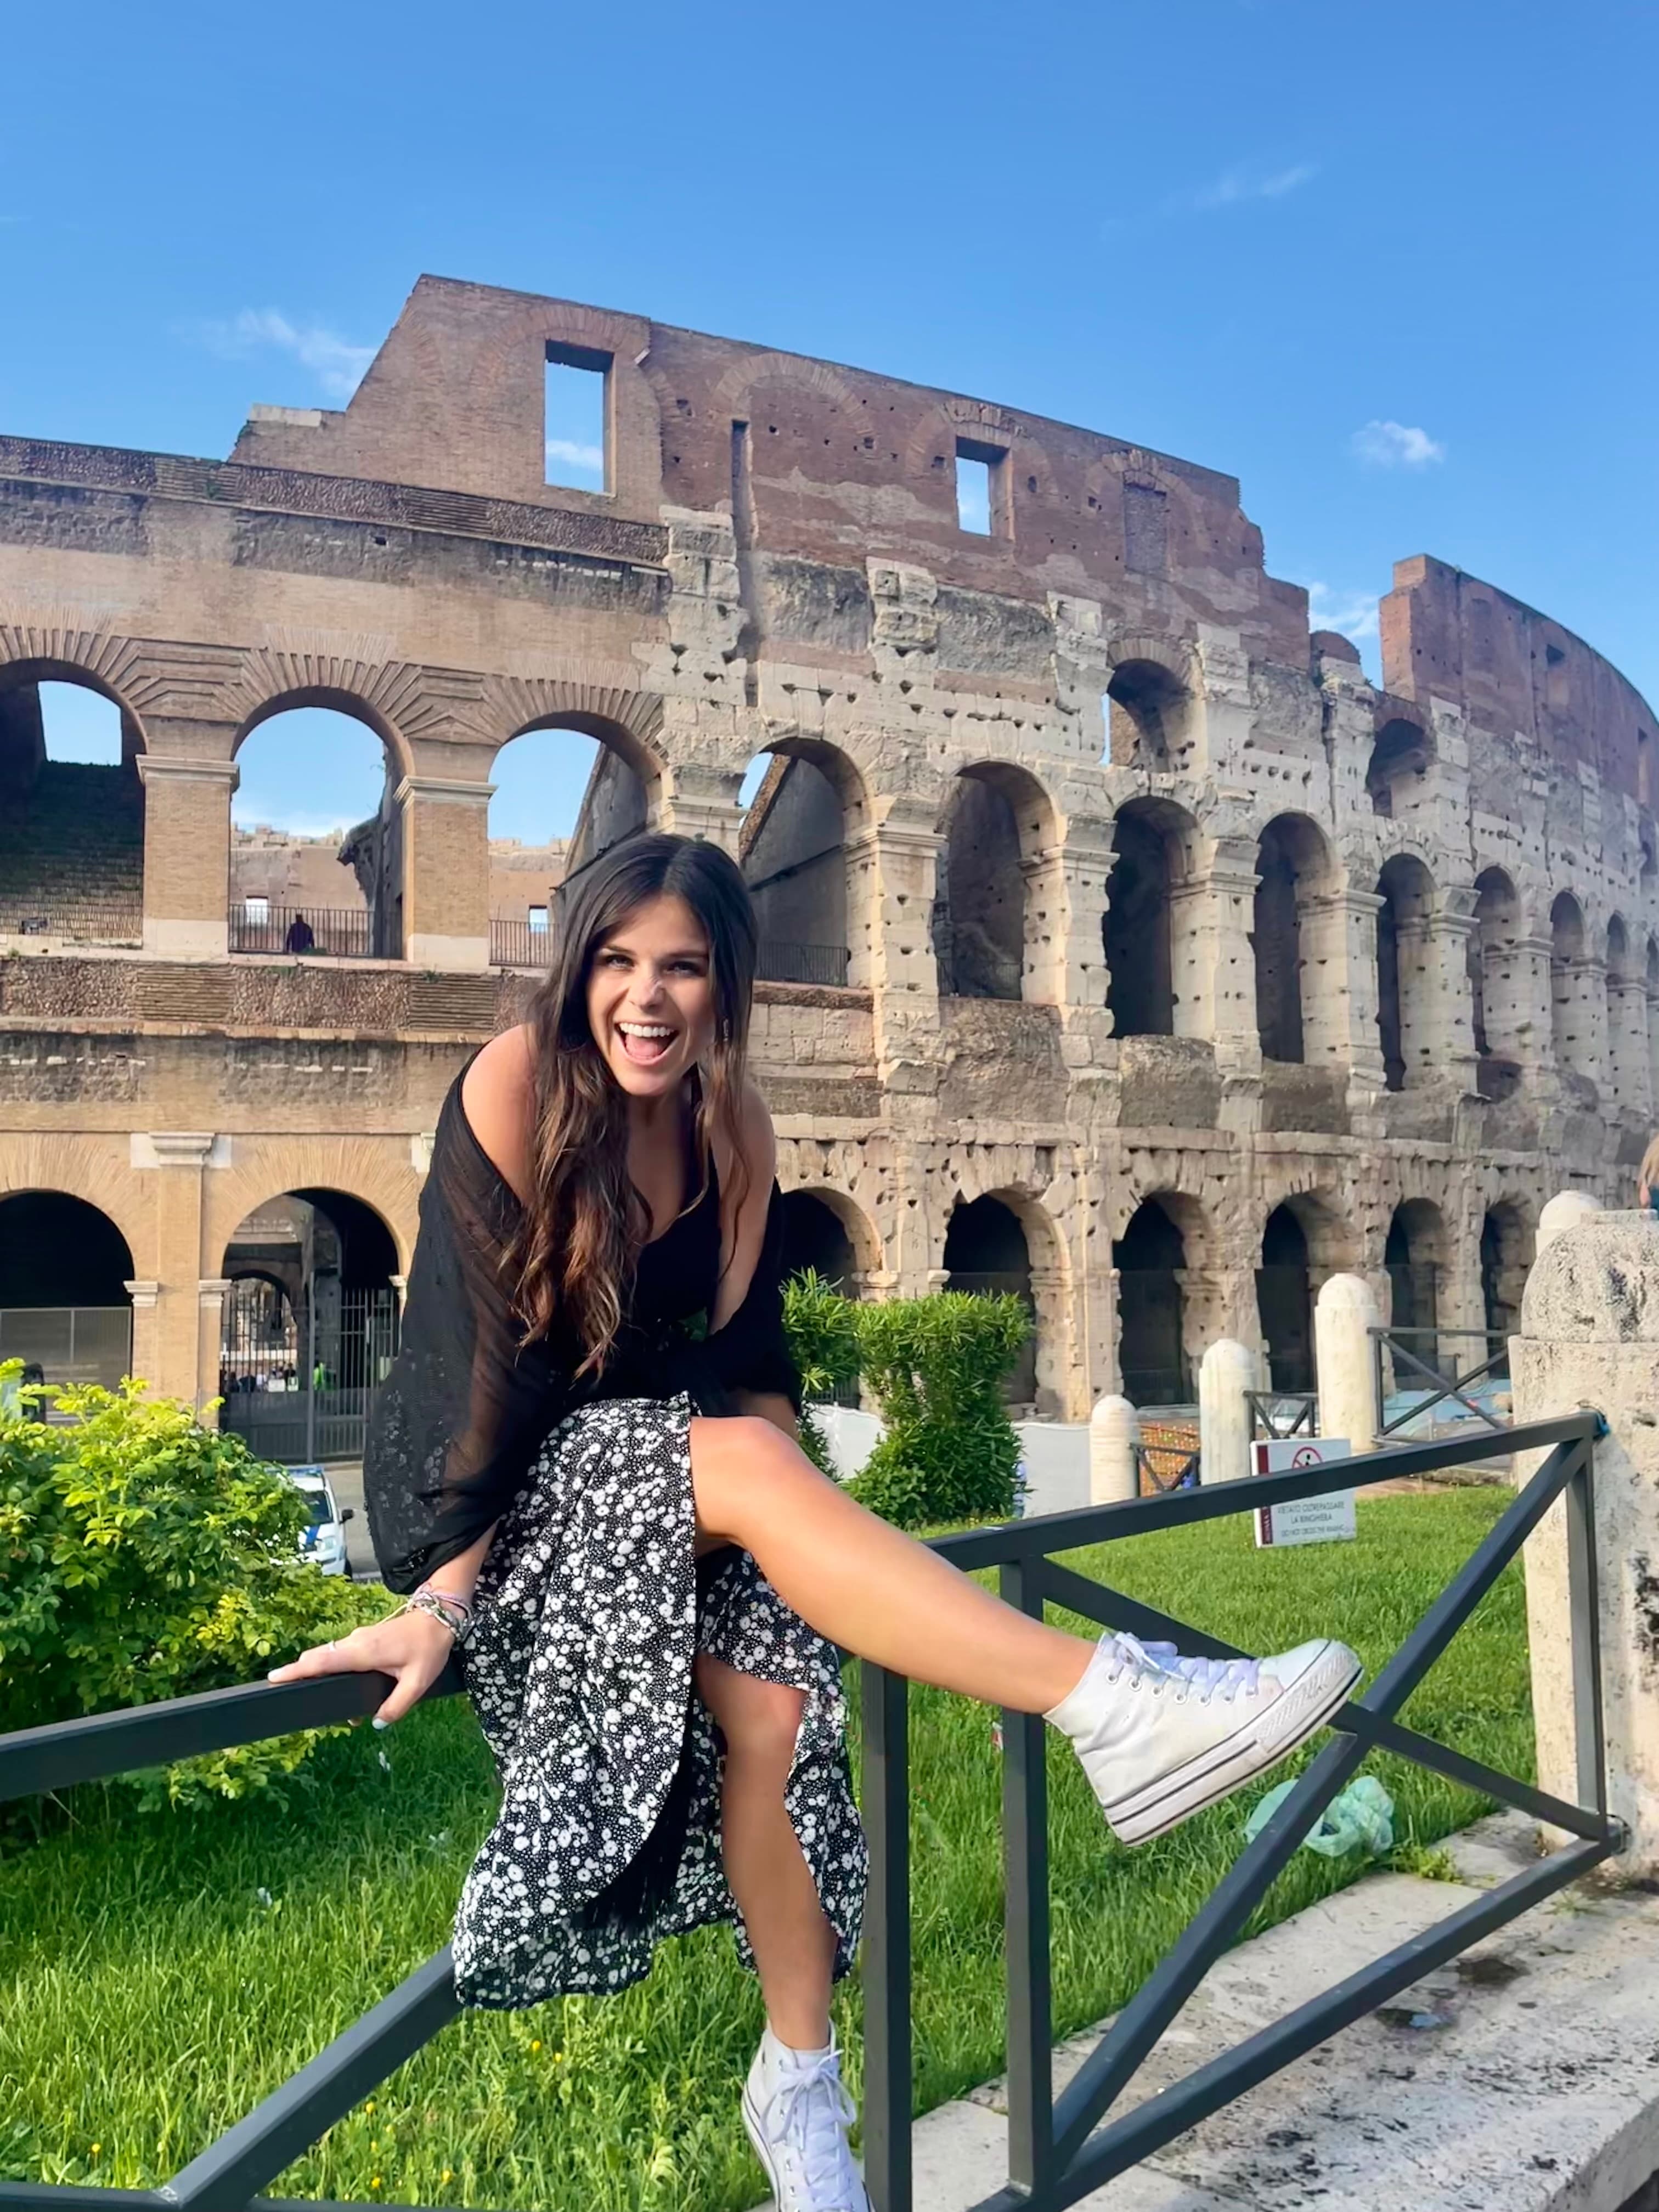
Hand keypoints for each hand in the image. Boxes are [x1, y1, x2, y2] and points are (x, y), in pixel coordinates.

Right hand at [267, 1605, 456, 1725]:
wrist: (439, 1616)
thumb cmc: (428, 1647)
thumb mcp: (418, 1682)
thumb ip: (397, 1706)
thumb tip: (377, 1724)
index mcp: (364, 1652)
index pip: (323, 1661)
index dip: (297, 1670)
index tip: (273, 1677)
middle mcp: (356, 1643)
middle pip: (319, 1658)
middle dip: (301, 1675)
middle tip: (287, 1694)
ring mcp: (359, 1638)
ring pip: (331, 1657)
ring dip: (320, 1673)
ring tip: (321, 1701)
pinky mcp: (364, 1639)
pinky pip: (342, 1655)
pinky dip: (334, 1668)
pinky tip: (341, 1687)